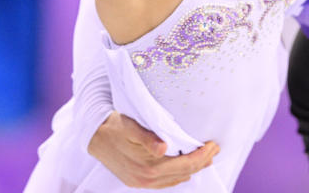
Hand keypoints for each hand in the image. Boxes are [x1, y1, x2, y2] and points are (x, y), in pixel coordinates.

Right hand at [88, 112, 219, 188]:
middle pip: (183, 173)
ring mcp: (141, 182)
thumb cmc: (115, 126)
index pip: (184, 164)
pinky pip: (164, 183)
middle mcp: (145, 179)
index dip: (201, 155)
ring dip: (192, 169)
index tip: (213, 144)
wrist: (92, 135)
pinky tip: (185, 170)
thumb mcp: (131, 127)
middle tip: (215, 149)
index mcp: (147, 166)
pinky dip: (178, 176)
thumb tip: (163, 148)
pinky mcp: (136, 181)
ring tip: (206, 158)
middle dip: (202, 161)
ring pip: (175, 180)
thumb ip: (148, 138)